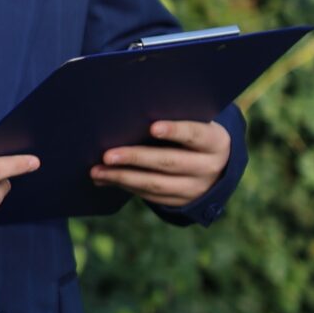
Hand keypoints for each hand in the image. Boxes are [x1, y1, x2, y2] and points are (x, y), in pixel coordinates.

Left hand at [91, 119, 231, 208]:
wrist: (216, 165)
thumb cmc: (193, 134)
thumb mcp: (195, 123)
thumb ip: (174, 116)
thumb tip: (131, 111)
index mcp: (215, 141)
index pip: (195, 134)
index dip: (175, 131)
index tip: (152, 127)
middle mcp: (209, 166)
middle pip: (169, 162)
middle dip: (136, 158)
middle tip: (108, 155)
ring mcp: (195, 188)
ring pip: (156, 184)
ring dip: (123, 177)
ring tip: (97, 171)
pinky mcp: (180, 201)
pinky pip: (151, 196)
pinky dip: (126, 186)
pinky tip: (107, 179)